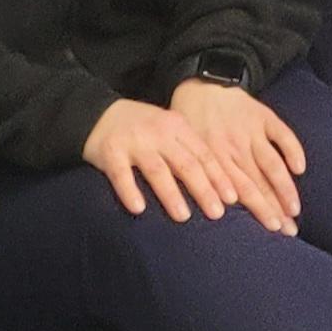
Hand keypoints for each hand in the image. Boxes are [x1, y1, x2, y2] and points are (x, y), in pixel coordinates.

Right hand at [82, 97, 238, 223]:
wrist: (98, 114)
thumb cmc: (143, 128)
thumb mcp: (170, 130)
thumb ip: (190, 150)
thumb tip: (220, 183)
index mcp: (179, 128)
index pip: (204, 155)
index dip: (219, 177)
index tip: (233, 199)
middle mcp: (159, 134)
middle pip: (186, 164)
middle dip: (203, 189)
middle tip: (217, 213)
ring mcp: (134, 142)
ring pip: (157, 170)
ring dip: (171, 194)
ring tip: (183, 216)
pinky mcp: (110, 152)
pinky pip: (121, 174)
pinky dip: (130, 191)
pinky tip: (138, 208)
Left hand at [168, 77, 306, 231]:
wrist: (201, 85)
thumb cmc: (189, 123)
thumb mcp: (183, 150)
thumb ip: (197, 176)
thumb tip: (210, 208)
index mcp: (214, 159)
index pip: (241, 192)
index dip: (257, 212)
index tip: (271, 232)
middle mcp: (235, 149)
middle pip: (259, 184)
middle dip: (274, 209)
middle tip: (288, 231)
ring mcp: (252, 133)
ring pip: (272, 165)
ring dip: (285, 188)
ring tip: (295, 209)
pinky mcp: (264, 117)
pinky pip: (283, 134)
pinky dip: (293, 150)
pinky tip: (300, 169)